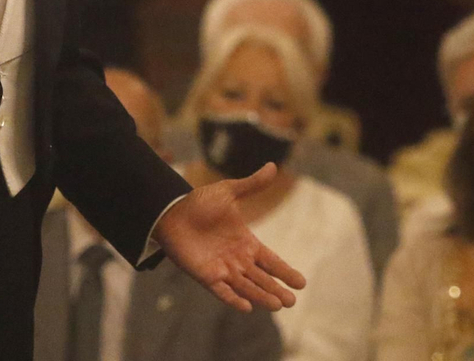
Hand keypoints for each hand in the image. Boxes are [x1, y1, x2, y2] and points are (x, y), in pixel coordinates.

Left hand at [153, 162, 306, 312]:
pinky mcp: (205, 276)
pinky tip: (247, 307)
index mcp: (246, 242)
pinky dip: (233, 299)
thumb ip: (251, 184)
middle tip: (292, 301)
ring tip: (277, 305)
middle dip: (276, 289)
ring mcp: (222, 269)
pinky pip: (222, 291)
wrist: (171, 211)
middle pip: (261, 278)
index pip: (270, 260)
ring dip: (261, 296)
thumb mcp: (228, 191)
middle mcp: (237, 259)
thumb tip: (272, 166)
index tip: (301, 282)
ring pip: (246, 287)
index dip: (285, 271)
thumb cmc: (199, 203)